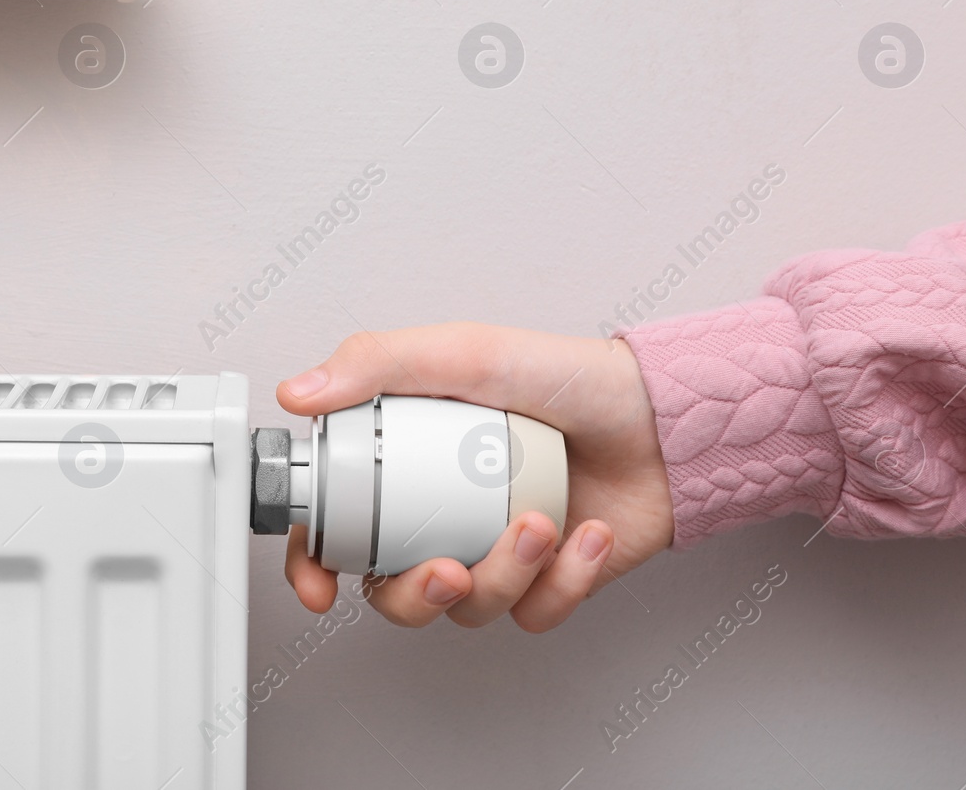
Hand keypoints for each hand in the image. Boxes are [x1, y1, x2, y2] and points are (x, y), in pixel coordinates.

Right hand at [276, 323, 672, 632]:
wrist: (666, 417)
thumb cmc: (568, 377)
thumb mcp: (465, 353)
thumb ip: (377, 363)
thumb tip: (300, 392)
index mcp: (410, 464)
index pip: (338, 525)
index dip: (314, 563)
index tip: (319, 584)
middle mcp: (446, 513)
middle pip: (395, 590)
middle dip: (417, 594)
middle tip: (448, 568)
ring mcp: (497, 550)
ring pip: (469, 608)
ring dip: (504, 575)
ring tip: (539, 525)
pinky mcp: (551, 580)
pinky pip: (535, 613)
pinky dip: (563, 581)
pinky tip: (584, 535)